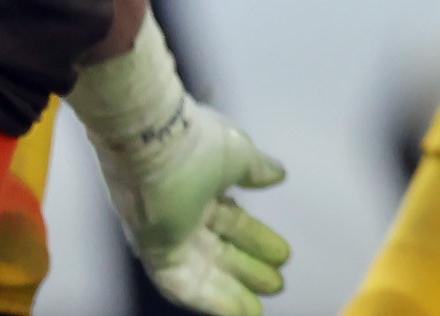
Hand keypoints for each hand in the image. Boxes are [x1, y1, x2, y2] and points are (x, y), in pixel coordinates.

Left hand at [71, 17, 291, 315]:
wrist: (155, 140)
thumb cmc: (196, 142)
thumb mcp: (239, 155)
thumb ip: (257, 170)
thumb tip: (277, 175)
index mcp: (204, 188)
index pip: (234, 222)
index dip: (259, 239)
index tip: (284, 255)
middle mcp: (184, 215)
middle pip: (221, 252)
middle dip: (248, 270)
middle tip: (276, 285)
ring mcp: (168, 235)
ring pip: (203, 273)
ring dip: (231, 292)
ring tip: (257, 310)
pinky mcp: (156, 252)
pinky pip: (182, 284)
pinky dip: (208, 299)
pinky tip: (233, 312)